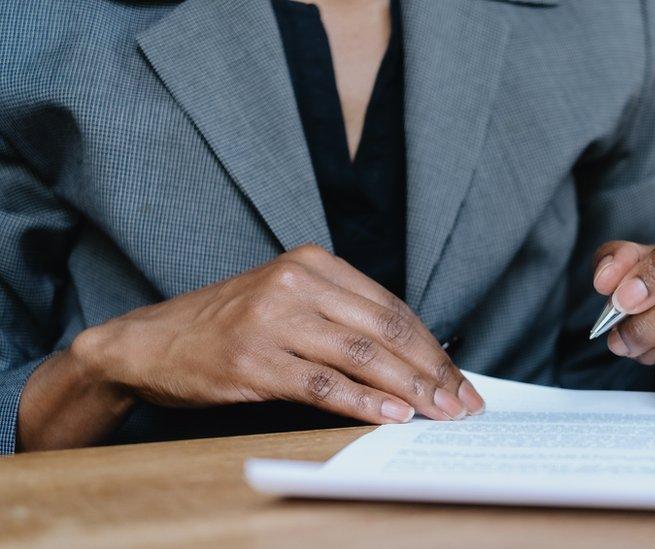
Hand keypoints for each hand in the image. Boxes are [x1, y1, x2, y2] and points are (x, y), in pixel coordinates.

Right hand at [75, 244, 483, 423]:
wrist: (152, 341)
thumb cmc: (230, 325)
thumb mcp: (290, 301)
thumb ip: (344, 318)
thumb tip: (414, 361)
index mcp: (314, 262)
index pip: (390, 307)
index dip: (431, 347)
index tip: (459, 379)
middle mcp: (296, 281)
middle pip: (384, 329)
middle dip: (431, 370)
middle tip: (461, 403)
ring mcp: (272, 318)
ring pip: (360, 355)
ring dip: (408, 389)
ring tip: (438, 414)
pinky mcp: (253, 359)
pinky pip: (322, 384)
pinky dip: (363, 402)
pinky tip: (391, 416)